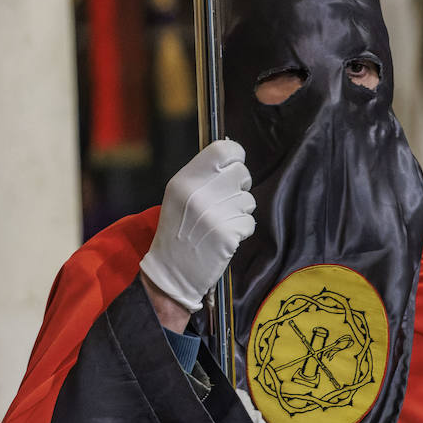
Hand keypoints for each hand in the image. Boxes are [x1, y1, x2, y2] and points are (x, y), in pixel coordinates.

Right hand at [140, 140, 254, 312]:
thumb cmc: (178, 232)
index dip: (235, 155)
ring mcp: (214, 214)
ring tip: (221, 222)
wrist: (172, 272)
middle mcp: (198, 194)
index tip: (233, 165)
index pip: (223, 149)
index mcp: (184, 180)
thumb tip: (233, 158)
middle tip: (226, 200)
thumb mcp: (179, 196)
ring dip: (241, 210)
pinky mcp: (228, 234)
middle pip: (242, 173)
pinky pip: (250, 222)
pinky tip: (224, 237)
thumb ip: (203, 176)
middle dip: (240, 186)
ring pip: (248, 199)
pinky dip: (241, 230)